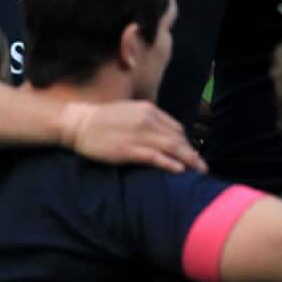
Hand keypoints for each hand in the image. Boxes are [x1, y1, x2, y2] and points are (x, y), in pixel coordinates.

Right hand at [61, 101, 207, 173]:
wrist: (79, 123)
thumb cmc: (103, 120)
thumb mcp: (130, 112)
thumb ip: (148, 120)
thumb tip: (164, 135)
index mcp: (149, 110)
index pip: (176, 129)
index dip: (186, 144)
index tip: (192, 155)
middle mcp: (147, 120)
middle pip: (178, 139)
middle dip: (192, 154)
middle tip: (202, 168)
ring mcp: (138, 135)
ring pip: (171, 148)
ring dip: (189, 160)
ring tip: (198, 172)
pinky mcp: (128, 150)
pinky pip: (155, 157)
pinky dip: (170, 163)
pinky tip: (180, 170)